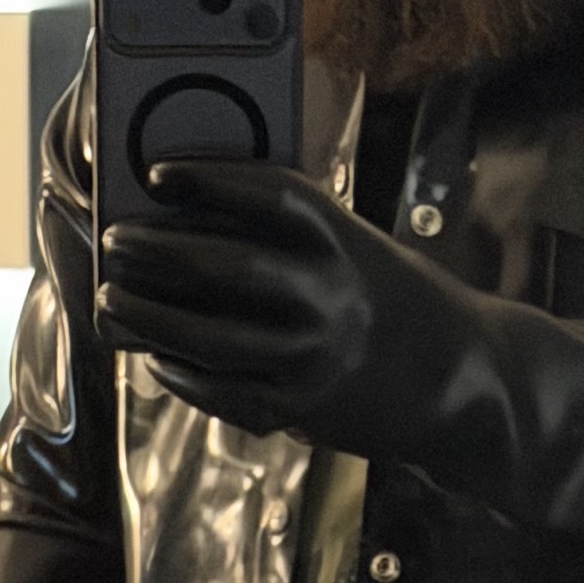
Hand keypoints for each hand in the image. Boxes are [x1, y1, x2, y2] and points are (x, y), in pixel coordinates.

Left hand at [95, 160, 479, 452]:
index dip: (209, 180)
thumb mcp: (364, 253)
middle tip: (116, 240)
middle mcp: (331, 294)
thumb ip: (298, 241)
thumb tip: (194, 229)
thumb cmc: (401, 304)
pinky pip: (224, 391)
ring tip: (113, 299)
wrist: (470, 379)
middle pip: (225, 266)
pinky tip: (155, 357)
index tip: (158, 174)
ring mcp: (316, 354)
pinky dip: (181, 373)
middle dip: (158, 251)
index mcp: (347, 241)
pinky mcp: (305, 408)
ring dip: (150, 316)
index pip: (270, 196)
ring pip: (209, 336)